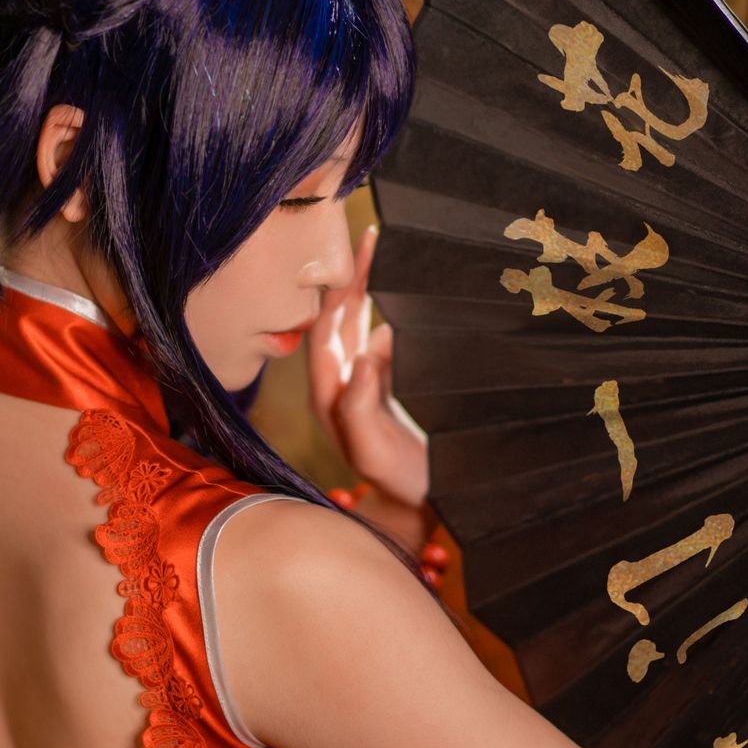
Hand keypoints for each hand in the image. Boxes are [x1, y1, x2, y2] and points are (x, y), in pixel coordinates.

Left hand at [307, 225, 428, 508]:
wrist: (424, 509)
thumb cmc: (401, 485)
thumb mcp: (376, 453)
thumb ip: (360, 409)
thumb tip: (359, 358)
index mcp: (330, 397)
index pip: (324, 329)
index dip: (336, 290)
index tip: (356, 253)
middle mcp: (339, 387)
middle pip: (337, 320)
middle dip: (352, 278)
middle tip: (372, 238)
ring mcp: (362, 386)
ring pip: (359, 328)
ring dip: (371, 293)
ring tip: (389, 257)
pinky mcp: (385, 389)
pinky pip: (382, 343)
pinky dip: (391, 317)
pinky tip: (408, 299)